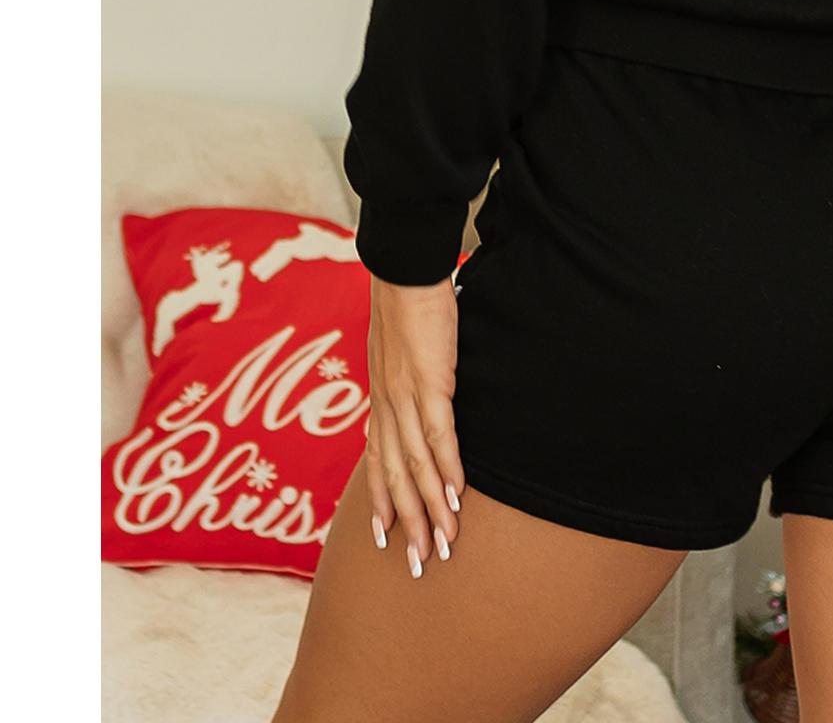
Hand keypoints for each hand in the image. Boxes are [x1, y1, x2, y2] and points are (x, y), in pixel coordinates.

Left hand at [361, 272, 465, 577]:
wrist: (404, 268)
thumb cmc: (408, 301)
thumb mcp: (404, 349)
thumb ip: (411, 377)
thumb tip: (423, 389)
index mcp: (381, 397)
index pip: (377, 460)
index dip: (380, 501)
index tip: (384, 538)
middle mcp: (387, 405)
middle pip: (395, 477)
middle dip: (407, 525)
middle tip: (421, 565)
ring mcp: (406, 396)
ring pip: (416, 466)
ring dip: (430, 509)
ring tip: (444, 544)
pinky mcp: (430, 382)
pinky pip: (437, 435)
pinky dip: (446, 468)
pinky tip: (455, 495)